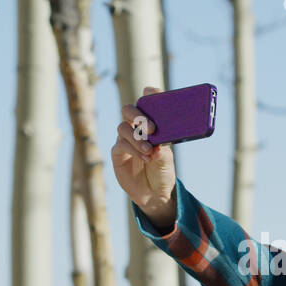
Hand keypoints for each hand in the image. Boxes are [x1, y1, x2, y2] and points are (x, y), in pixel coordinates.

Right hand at [110, 85, 176, 229]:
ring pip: (123, 128)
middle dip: (138, 115)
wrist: (155, 194)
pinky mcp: (118, 153)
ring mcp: (125, 140)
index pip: (147, 103)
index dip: (149, 94)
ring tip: (150, 150)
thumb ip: (163, 149)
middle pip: (129, 110)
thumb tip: (158, 144)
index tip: (152, 91)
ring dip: (137, 138)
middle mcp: (136, 128)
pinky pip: (121, 145)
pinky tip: (145, 158)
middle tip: (152, 128)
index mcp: (151, 124)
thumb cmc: (163, 171)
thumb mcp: (167, 159)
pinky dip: (133, 150)